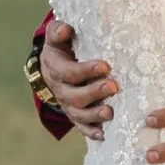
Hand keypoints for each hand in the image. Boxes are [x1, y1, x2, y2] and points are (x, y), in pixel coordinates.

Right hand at [42, 19, 118, 136]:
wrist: (52, 68)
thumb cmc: (60, 48)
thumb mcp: (55, 37)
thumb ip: (58, 31)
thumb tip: (65, 29)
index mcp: (56, 70)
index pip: (69, 72)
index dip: (86, 71)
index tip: (104, 66)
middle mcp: (61, 90)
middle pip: (75, 97)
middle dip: (94, 93)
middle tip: (113, 86)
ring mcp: (68, 105)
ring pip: (79, 114)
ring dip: (95, 115)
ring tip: (110, 112)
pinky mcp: (75, 115)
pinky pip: (82, 127)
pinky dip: (91, 132)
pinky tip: (104, 135)